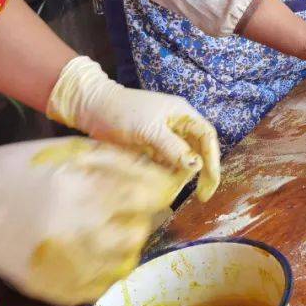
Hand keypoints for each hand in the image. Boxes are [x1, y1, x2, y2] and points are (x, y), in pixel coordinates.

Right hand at [0, 137, 188, 305]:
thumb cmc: (20, 168)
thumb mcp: (69, 150)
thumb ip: (117, 160)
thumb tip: (162, 173)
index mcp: (78, 188)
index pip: (146, 195)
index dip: (163, 190)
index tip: (165, 187)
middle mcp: (72, 227)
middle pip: (139, 228)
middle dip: (143, 215)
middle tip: (134, 206)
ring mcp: (60, 261)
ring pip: (124, 259)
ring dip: (128, 241)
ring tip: (115, 226)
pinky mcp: (49, 285)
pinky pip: (99, 284)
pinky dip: (109, 268)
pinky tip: (99, 249)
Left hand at [47, 57, 220, 201]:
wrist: (91, 109)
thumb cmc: (121, 112)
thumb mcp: (149, 129)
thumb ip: (173, 147)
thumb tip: (197, 166)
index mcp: (183, 115)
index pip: (207, 137)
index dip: (213, 159)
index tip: (211, 182)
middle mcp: (178, 126)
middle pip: (200, 150)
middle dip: (203, 172)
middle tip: (202, 196)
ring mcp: (165, 138)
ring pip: (184, 161)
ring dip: (185, 176)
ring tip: (182, 193)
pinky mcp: (152, 149)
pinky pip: (167, 166)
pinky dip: (169, 177)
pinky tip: (166, 188)